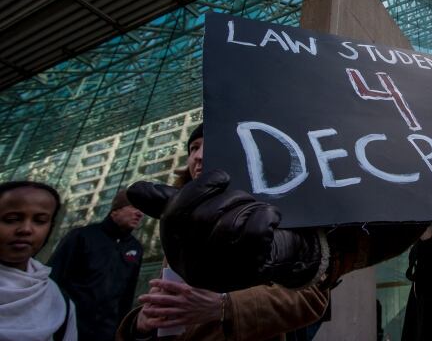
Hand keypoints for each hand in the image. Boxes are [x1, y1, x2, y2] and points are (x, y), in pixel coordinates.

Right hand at [128, 171, 321, 290]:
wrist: (277, 251)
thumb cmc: (235, 227)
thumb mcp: (201, 212)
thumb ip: (171, 201)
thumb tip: (133, 190)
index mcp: (176, 246)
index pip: (175, 215)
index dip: (198, 190)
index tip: (222, 178)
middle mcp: (193, 266)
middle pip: (203, 219)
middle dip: (230, 198)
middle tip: (245, 195)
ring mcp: (219, 275)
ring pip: (228, 228)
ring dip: (248, 207)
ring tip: (257, 207)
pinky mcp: (248, 276)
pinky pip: (253, 236)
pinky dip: (265, 218)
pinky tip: (270, 218)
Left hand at [137, 279, 222, 329]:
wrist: (217, 307)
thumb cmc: (207, 294)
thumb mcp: (197, 286)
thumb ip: (185, 285)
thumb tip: (173, 282)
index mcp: (186, 289)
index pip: (169, 285)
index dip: (158, 283)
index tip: (151, 282)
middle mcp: (183, 300)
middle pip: (162, 298)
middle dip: (150, 298)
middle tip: (141, 297)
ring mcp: (183, 311)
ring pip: (163, 311)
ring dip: (152, 310)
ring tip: (144, 309)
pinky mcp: (184, 320)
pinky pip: (169, 322)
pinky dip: (159, 323)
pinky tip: (152, 322)